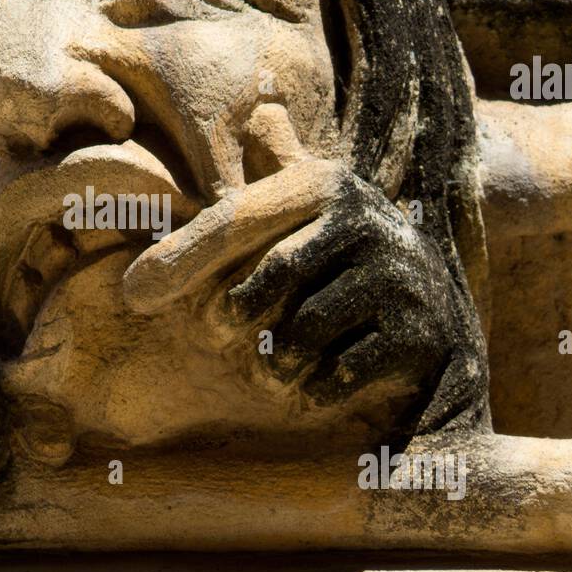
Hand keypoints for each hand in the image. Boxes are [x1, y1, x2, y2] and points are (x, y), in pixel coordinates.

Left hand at [123, 114, 475, 433]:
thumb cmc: (335, 272)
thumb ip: (225, 225)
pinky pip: (339, 374)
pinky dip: (317, 388)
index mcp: (324, 184)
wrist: (438, 324)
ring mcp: (401, 274)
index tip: (133, 294)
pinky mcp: (422, 332)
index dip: (183, 257)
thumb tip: (139, 274)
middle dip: (232, 319)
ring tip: (274, 365)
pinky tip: (323, 381)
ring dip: (274, 363)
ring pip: (300, 334)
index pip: (238, 219)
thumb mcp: (290, 228)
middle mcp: (367, 218)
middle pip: (266, 281)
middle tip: (223, 336)